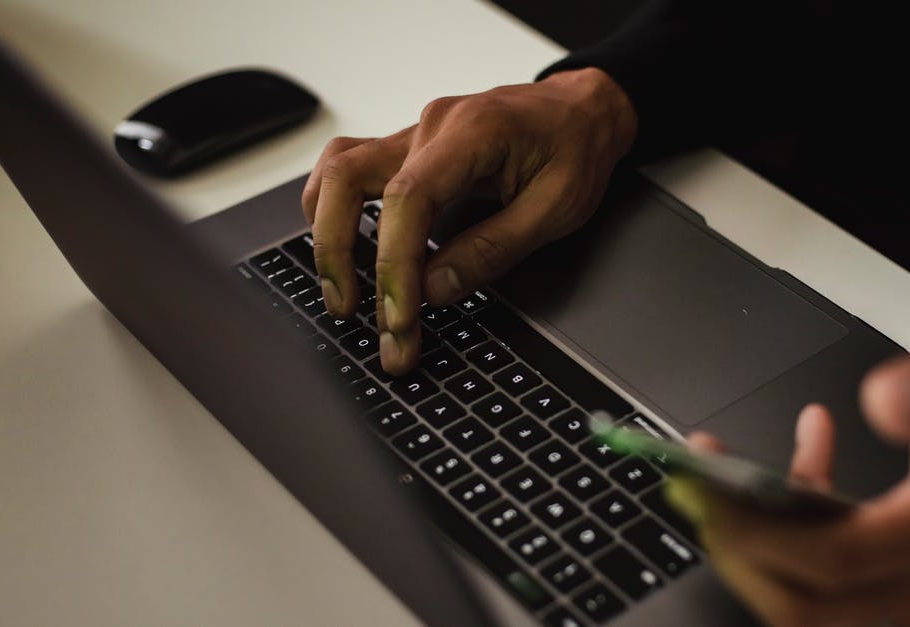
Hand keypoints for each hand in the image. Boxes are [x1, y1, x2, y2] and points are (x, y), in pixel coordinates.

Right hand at [301, 68, 636, 373]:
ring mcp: (413, 134)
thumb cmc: (577, 149)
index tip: (398, 318)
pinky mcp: (408, 149)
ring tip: (342, 292)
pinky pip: (349, 171)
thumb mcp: (556, 208)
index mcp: (474, 132)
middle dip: (338, 252)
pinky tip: (346, 251)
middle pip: (348, 178)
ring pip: (337, 171)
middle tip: (351, 312)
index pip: (408, 199)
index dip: (395, 265)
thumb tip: (433, 289)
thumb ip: (492, 250)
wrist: (582, 111)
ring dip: (327, 233)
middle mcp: (431, 127)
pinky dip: (335, 212)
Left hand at [665, 339, 909, 625]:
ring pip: (804, 607)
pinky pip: (818, 589)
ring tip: (720, 476)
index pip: (837, 560)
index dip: (761, 532)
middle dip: (736, 550)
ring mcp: (909, 599)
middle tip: (695, 489)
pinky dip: (784, 540)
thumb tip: (882, 401)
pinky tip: (787, 471)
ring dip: (750, 549)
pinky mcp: (891, 595)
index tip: (707, 489)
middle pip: (806, 603)